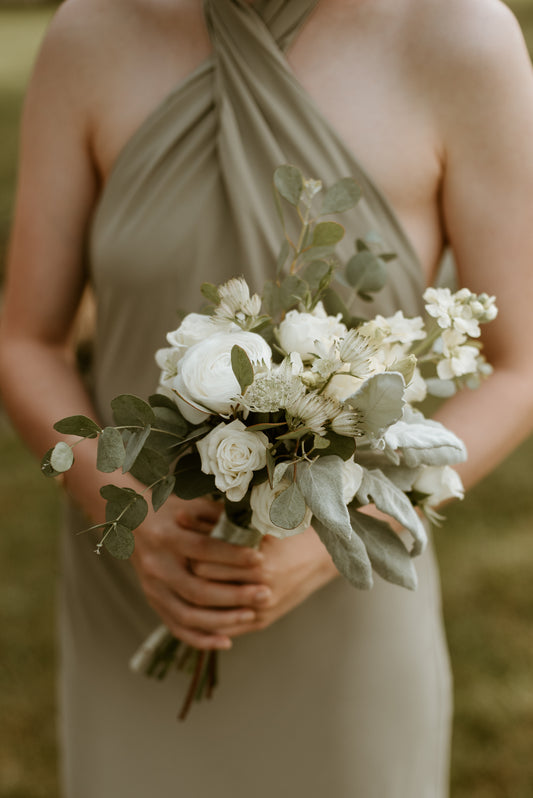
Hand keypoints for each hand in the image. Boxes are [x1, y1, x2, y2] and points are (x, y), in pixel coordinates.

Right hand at [130, 495, 270, 649]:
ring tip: (251, 615)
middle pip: (197, 589)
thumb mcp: (193, 506)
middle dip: (234, 595)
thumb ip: (221, 517)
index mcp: (167, 536)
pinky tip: (226, 641)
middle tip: (265, 594)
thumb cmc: (171, 510)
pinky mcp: (153, 601)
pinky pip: (176, 627)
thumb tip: (257, 528)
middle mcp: (157, 565)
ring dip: (221, 620)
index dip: (232, 556)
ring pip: (187, 614)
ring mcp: (153, 587)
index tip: (260, 559)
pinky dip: (201, 638)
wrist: (131, 522)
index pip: (203, 549)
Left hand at [190, 526, 338, 637]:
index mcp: (259, 562)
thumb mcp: (261, 524)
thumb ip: (226, 523)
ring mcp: (261, 610)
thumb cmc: (290, 534)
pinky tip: (193, 607)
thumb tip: (183, 513)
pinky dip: (208, 621)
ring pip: (212, 613)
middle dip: (187, 574)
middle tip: (173, 560)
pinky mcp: (262, 622)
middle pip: (206, 586)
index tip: (177, 539)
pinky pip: (225, 629)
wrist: (321, 557)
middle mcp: (260, 589)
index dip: (188, 551)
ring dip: (194, 598)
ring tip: (179, 581)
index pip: (206, 563)